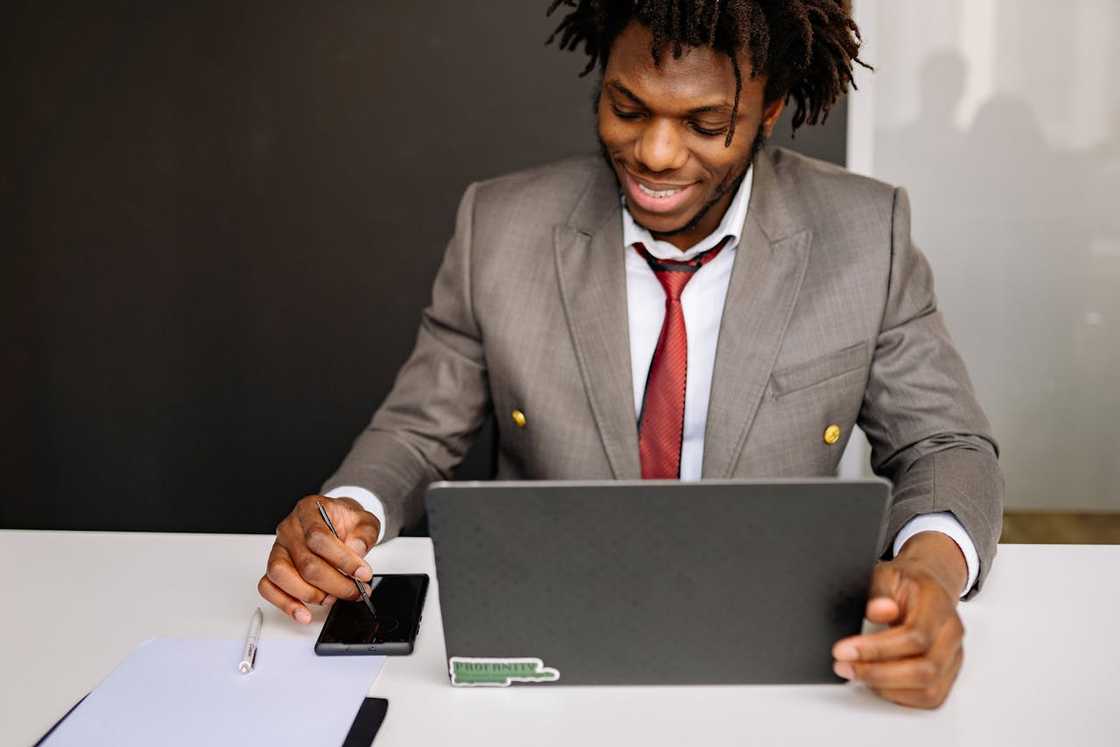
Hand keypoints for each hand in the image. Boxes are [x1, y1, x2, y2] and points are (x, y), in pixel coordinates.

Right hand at [258, 495, 380, 623]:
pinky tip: (303, 613)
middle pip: (305, 562)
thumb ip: (364, 535)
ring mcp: (279, 548)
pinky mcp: (274, 567)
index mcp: (309, 510)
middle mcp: (290, 528)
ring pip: (281, 575)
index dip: (342, 559)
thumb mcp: (364, 521)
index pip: (319, 537)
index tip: (363, 573)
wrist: (335, 522)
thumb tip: (356, 551)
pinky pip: (268, 586)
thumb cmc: (346, 522)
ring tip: (331, 599)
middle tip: (354, 592)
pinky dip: (285, 603)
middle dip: (334, 584)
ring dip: (310, 594)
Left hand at [831, 532, 967, 708]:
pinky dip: (900, 696)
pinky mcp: (949, 673)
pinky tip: (876, 683)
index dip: (877, 649)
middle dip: (877, 674)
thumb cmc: (907, 582)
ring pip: (928, 690)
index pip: (915, 636)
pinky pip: (930, 697)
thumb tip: (877, 612)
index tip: (843, 650)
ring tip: (856, 673)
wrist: (930, 584)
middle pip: (924, 670)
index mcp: (938, 605)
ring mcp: (954, 656)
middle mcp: (951, 633)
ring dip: (887, 688)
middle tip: (843, 666)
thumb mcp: (885, 574)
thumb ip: (878, 592)